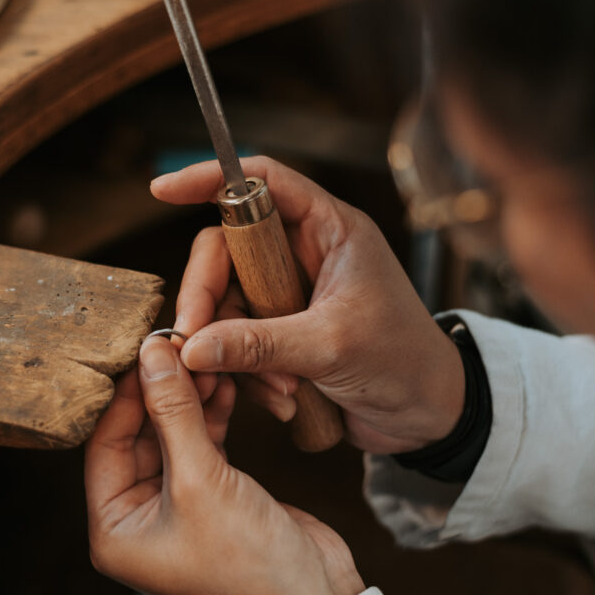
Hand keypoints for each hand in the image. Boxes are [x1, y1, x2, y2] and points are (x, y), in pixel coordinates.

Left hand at [85, 337, 363, 594]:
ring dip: (187, 397)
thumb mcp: (201, 480)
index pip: (104, 443)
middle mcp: (138, 516)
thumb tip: (153, 355)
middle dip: (159, 391)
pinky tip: (221, 380)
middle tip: (176, 346)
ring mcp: (176, 504)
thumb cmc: (249, 565)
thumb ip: (174, 413)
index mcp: (114, 528)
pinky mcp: (213, 492)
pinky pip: (200, 443)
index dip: (125, 395)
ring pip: (171, 434)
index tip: (144, 350)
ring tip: (203, 356)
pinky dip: (210, 413)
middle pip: (137, 435)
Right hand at [152, 156, 464, 453]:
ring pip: (227, 303)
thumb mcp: (331, 347)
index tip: (163, 190)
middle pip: (226, 251)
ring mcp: (291, 295)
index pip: (260, 182)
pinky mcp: (282, 333)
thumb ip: (259, 344)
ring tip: (276, 386)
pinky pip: (238, 341)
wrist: (430, 416)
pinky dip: (249, 373)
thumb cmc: (404, 362)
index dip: (210, 179)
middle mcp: (305, 254)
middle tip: (195, 341)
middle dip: (208, 299)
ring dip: (236, 351)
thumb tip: (192, 346)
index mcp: (329, 230)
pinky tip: (282, 399)